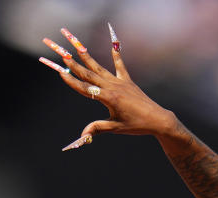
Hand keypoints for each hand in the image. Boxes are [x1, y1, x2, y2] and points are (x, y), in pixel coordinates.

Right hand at [39, 24, 178, 148]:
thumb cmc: (137, 125)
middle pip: (88, 75)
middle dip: (73, 64)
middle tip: (61, 54)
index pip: (84, 89)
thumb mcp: (116, 128)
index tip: (60, 72)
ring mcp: (120, 82)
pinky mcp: (128, 81)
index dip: (71, 81)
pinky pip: (120, 66)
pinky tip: (113, 42)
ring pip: (99, 68)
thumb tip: (83, 136)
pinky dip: (116, 55)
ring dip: (87, 57)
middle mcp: (112, 87)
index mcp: (108, 98)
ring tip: (77, 46)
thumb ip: (97, 128)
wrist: (157, 120)